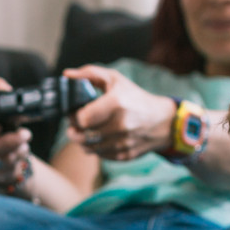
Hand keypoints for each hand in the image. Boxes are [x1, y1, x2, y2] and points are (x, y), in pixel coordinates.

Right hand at [0, 76, 30, 184]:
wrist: (9, 147)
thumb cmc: (3, 123)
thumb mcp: (1, 105)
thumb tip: (2, 87)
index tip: (0, 127)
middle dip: (10, 141)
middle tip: (26, 135)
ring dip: (16, 152)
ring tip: (24, 145)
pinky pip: (1, 172)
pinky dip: (14, 165)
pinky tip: (19, 157)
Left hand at [66, 66, 180, 161]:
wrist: (162, 121)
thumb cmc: (135, 98)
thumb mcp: (115, 79)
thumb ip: (89, 74)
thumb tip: (67, 75)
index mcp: (116, 104)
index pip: (83, 119)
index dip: (73, 117)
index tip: (74, 112)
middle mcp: (120, 125)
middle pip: (82, 136)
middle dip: (74, 129)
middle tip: (76, 123)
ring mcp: (123, 143)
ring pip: (88, 149)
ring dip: (82, 140)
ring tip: (86, 130)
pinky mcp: (125, 155)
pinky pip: (100, 155)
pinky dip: (95, 148)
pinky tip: (99, 138)